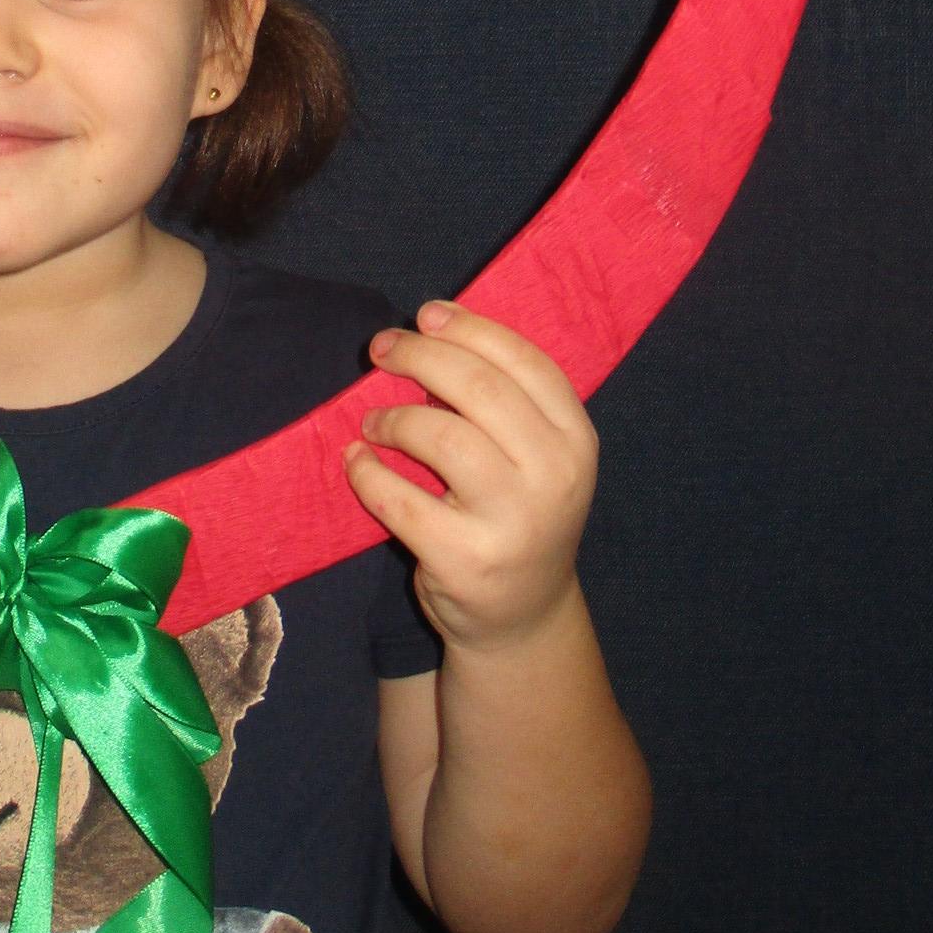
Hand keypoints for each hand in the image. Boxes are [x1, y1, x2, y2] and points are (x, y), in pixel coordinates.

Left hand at [343, 301, 598, 653]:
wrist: (523, 617)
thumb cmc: (517, 514)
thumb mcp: (534, 456)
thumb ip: (500, 401)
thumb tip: (429, 332)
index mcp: (575, 438)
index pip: (524, 361)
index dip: (470, 328)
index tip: (425, 314)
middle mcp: (554, 476)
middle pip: (478, 388)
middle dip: (420, 355)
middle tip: (380, 348)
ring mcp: (513, 522)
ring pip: (441, 436)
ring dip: (394, 417)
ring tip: (373, 421)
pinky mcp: (466, 560)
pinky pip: (400, 499)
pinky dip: (367, 473)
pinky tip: (357, 463)